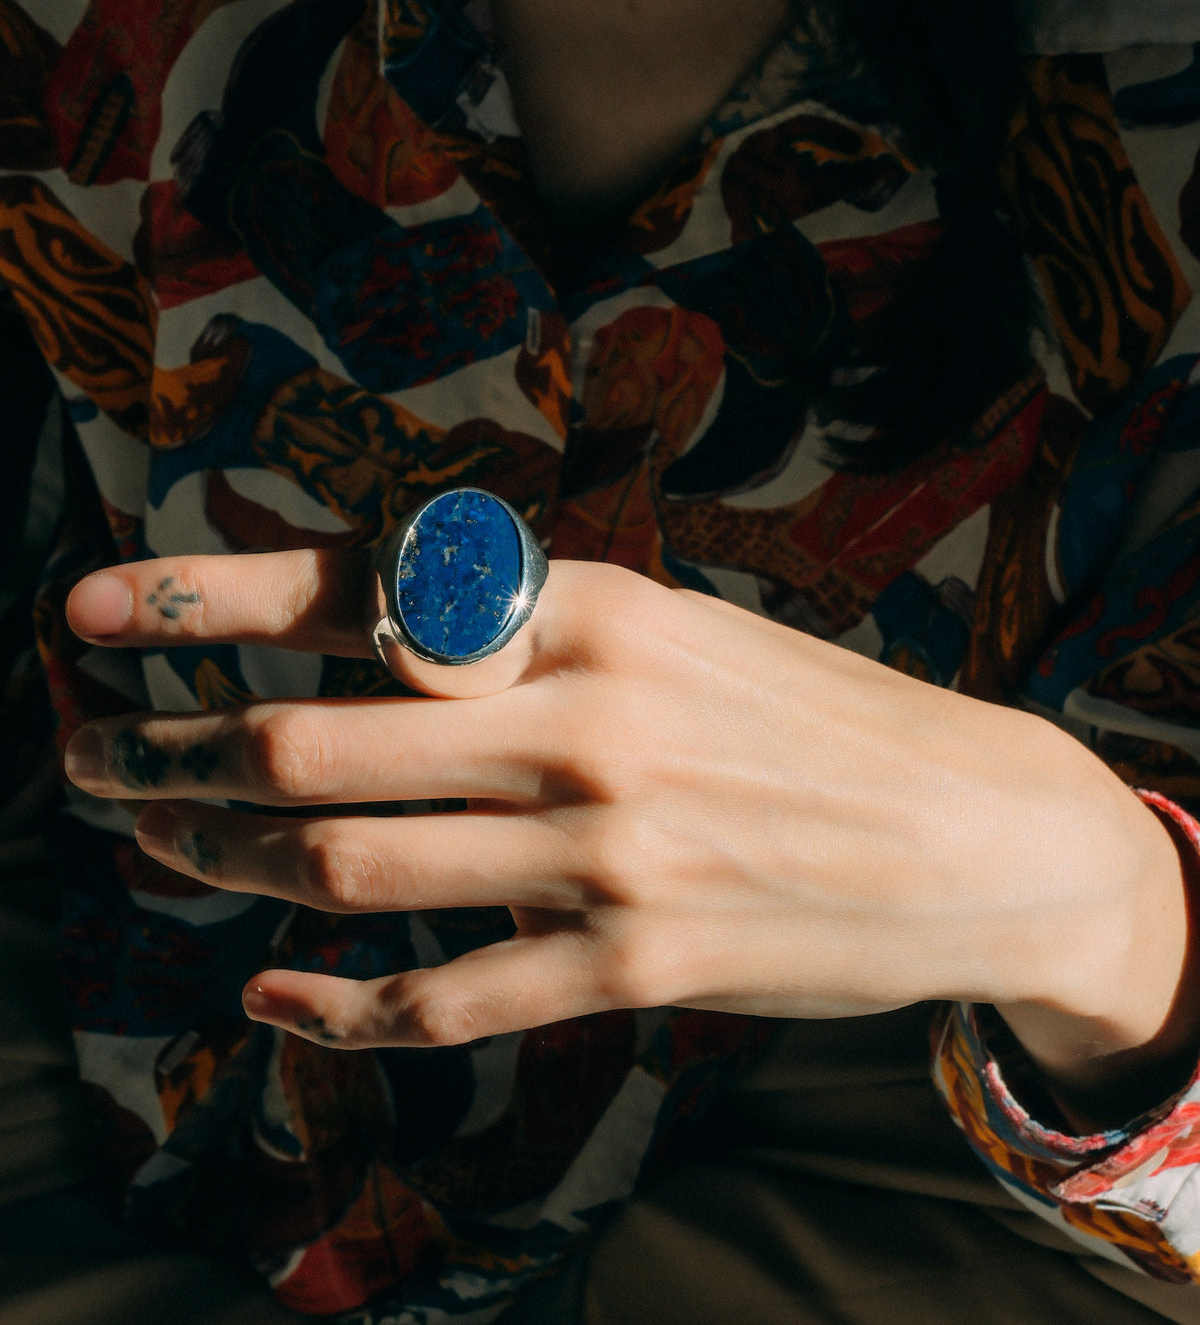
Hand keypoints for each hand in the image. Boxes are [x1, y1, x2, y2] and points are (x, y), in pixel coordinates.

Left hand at [62, 550, 1191, 1098]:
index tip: (88, 610)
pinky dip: (335, 1004)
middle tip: (88, 759)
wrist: (974, 830)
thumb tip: (370, 639)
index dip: (201, 598)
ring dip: (222, 858)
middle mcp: (580, 719)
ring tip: (155, 845)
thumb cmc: (809, 714)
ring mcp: (604, 849)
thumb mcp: (672, 628)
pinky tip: (269, 999)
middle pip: (312, 741)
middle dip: (171, 750)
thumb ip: (525, 637)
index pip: (356, 591)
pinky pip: (444, 996)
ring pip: (350, 864)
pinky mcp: (633, 962)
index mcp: (587, 608)